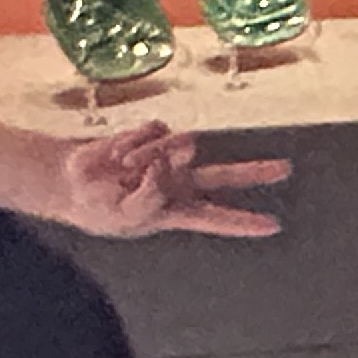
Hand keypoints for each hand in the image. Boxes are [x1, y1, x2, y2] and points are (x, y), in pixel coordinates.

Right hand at [44, 122, 289, 241]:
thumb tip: (166, 166)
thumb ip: (151, 197)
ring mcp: (168, 157)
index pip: (216, 217)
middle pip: (225, 176)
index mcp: (177, 210)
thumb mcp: (127, 217)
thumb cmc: (100, 208)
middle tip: (286, 169)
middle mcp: (180, 182)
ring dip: (149, 157)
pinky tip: (118, 154)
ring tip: (122, 168)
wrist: (71, 182)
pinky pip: (156, 131)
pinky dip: (135, 142)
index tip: (273, 226)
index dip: (243, 222)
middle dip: (255, 173)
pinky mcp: (153, 135)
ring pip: (180, 148)